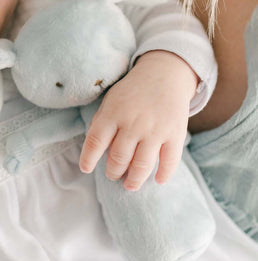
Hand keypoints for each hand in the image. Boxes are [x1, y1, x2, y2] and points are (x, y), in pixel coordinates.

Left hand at [79, 50, 198, 190]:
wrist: (163, 74)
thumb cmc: (131, 93)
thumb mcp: (110, 101)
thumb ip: (101, 124)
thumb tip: (94, 152)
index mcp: (113, 114)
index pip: (95, 142)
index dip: (88, 159)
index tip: (85, 169)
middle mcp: (133, 123)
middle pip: (118, 158)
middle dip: (113, 172)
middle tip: (112, 175)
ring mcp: (155, 130)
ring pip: (142, 165)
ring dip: (134, 180)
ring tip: (129, 185)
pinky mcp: (175, 134)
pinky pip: (170, 161)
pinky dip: (163, 174)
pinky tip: (157, 180)